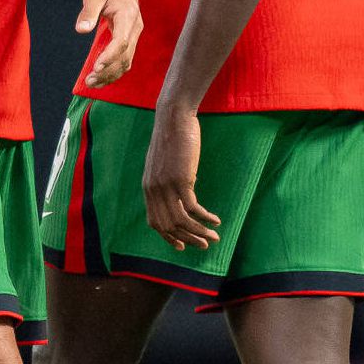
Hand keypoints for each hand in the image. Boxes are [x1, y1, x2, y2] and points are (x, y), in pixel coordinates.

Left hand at [78, 0, 142, 87]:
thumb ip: (88, 11)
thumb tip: (81, 30)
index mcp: (128, 16)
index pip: (122, 41)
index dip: (110, 56)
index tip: (96, 66)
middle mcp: (135, 28)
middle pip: (125, 56)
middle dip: (108, 70)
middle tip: (89, 80)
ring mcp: (134, 36)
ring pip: (126, 61)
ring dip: (111, 75)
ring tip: (91, 83)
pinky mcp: (130, 41)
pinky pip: (125, 60)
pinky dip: (114, 71)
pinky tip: (100, 78)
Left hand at [141, 103, 221, 251]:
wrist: (173, 117)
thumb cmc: (172, 136)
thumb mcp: (165, 162)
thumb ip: (167, 178)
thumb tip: (183, 189)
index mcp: (148, 188)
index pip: (155, 222)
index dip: (168, 237)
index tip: (182, 246)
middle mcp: (154, 190)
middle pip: (169, 226)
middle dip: (188, 239)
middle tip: (204, 245)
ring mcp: (166, 186)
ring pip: (181, 221)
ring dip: (199, 233)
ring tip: (214, 237)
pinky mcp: (181, 180)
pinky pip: (193, 208)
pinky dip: (204, 218)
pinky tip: (216, 220)